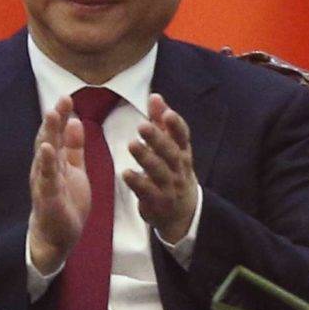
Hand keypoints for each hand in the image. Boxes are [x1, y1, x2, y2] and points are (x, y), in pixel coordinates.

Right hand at [26, 96, 90, 275]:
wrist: (56, 236)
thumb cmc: (64, 202)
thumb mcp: (74, 170)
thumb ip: (74, 147)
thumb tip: (75, 121)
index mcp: (54, 161)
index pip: (56, 134)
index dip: (61, 116)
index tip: (67, 97)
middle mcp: (45, 168)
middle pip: (49, 138)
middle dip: (54, 120)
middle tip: (61, 99)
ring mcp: (44, 181)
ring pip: (45, 154)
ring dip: (48, 133)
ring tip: (52, 115)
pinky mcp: (48, 197)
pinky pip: (47, 177)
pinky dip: (47, 162)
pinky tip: (48, 149)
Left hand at [125, 94, 199, 245]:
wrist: (183, 213)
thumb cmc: (173, 172)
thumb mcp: (171, 148)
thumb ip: (161, 123)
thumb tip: (155, 96)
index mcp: (182, 153)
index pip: (183, 137)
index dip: (176, 125)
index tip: (166, 113)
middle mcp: (178, 169)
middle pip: (170, 153)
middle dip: (158, 139)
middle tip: (142, 125)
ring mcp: (169, 187)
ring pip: (159, 171)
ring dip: (146, 158)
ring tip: (132, 144)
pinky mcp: (157, 202)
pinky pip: (147, 192)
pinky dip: (137, 183)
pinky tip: (125, 172)